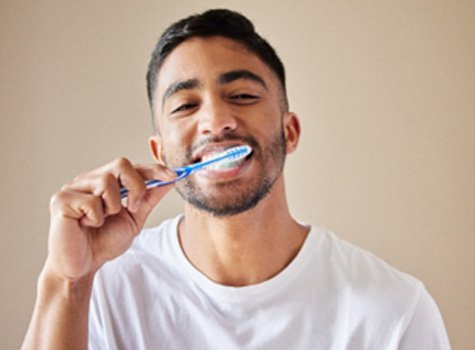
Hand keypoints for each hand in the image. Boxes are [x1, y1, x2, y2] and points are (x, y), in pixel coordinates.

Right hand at [45, 158, 175, 280]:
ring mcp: (73, 188)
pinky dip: (96, 218)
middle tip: (133, 209)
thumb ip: (149, 198)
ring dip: (113, 206)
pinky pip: (91, 201)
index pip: (132, 167)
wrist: (82, 267)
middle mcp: (88, 180)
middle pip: (121, 164)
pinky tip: (86, 225)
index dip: (154, 170)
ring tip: (102, 221)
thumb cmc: (103, 242)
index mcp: (104, 182)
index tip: (174, 176)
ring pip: (106, 180)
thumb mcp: (134, 218)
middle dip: (136, 186)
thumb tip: (171, 180)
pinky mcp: (61, 200)